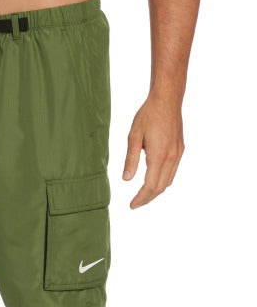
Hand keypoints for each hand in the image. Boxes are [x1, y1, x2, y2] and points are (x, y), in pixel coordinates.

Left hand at [123, 94, 183, 208]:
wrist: (167, 100)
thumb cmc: (148, 115)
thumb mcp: (134, 136)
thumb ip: (131, 159)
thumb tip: (126, 179)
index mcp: (158, 156)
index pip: (150, 185)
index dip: (141, 198)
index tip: (132, 205)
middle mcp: (171, 158)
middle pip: (160, 187)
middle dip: (147, 198)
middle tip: (135, 204)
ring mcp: (178, 154)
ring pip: (168, 181)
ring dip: (156, 191)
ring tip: (143, 195)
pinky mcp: (180, 150)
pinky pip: (172, 172)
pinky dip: (163, 181)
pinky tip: (154, 180)